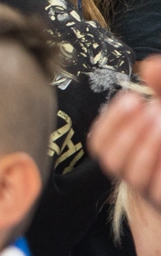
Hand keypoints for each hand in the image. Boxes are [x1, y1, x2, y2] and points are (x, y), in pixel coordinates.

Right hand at [90, 56, 160, 205]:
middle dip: (126, 132)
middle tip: (147, 108)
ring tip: (159, 123)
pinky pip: (156, 190)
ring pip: (131, 175)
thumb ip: (160, 88)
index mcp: (126, 153)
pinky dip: (156, 164)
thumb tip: (149, 64)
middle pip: (112, 160)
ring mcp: (149, 191)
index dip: (111, 121)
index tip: (131, 98)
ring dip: (143, 148)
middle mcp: (133, 174)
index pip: (100, 142)